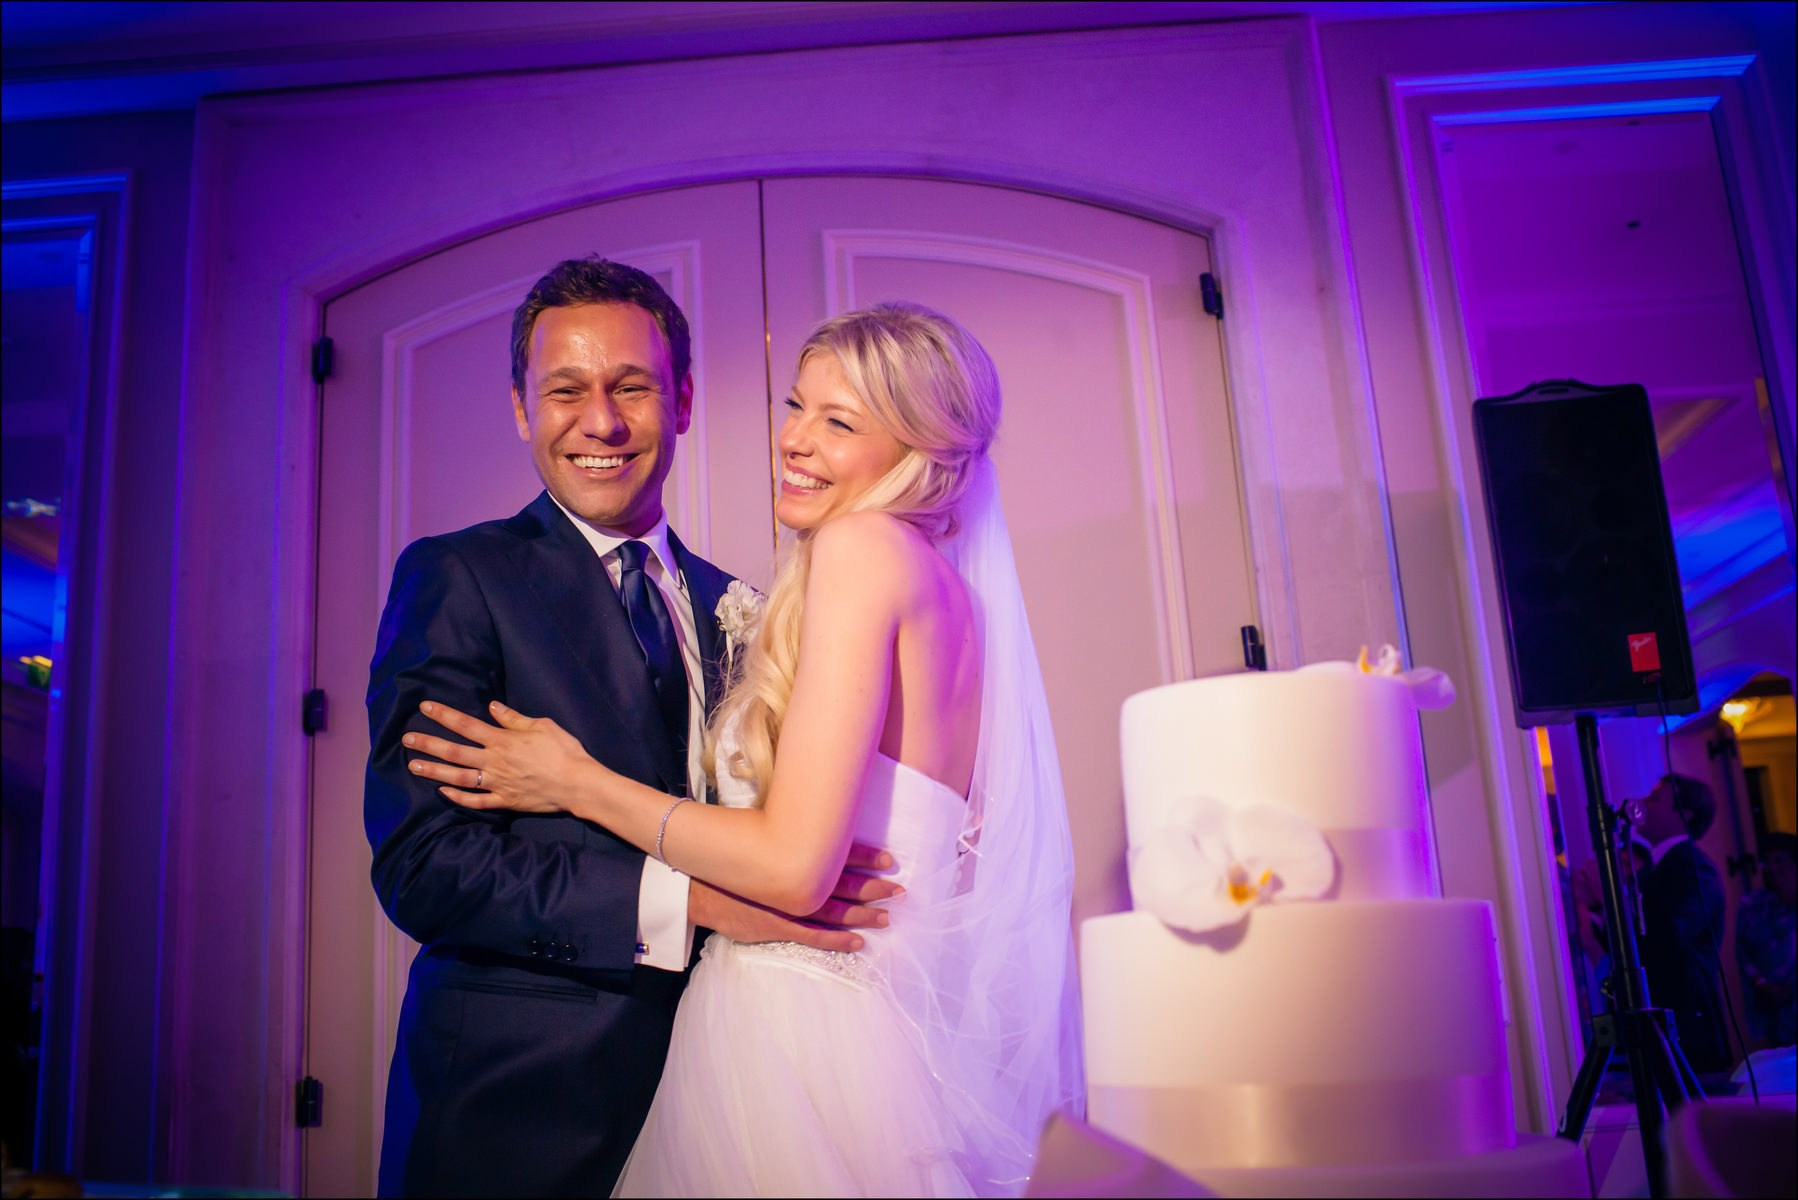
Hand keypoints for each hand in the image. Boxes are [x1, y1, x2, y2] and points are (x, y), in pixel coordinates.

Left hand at [405, 700, 600, 814]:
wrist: (578, 784)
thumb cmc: (565, 750)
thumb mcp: (542, 725)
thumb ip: (514, 718)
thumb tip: (492, 707)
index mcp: (503, 740)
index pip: (466, 725)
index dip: (443, 715)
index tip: (424, 707)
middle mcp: (494, 761)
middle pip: (454, 752)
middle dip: (428, 744)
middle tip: (407, 739)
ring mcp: (497, 783)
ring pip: (458, 778)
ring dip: (434, 771)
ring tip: (413, 766)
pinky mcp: (505, 801)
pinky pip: (476, 801)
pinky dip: (458, 798)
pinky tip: (442, 793)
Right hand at [690, 841, 902, 952]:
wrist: (693, 882)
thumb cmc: (727, 854)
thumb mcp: (757, 835)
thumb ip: (784, 832)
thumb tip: (814, 819)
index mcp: (791, 854)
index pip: (837, 854)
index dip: (865, 857)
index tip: (890, 858)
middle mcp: (793, 879)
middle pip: (842, 883)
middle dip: (873, 887)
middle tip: (900, 889)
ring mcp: (785, 906)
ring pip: (833, 911)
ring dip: (862, 915)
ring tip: (887, 917)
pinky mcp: (775, 927)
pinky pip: (812, 936)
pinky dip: (836, 940)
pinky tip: (858, 942)